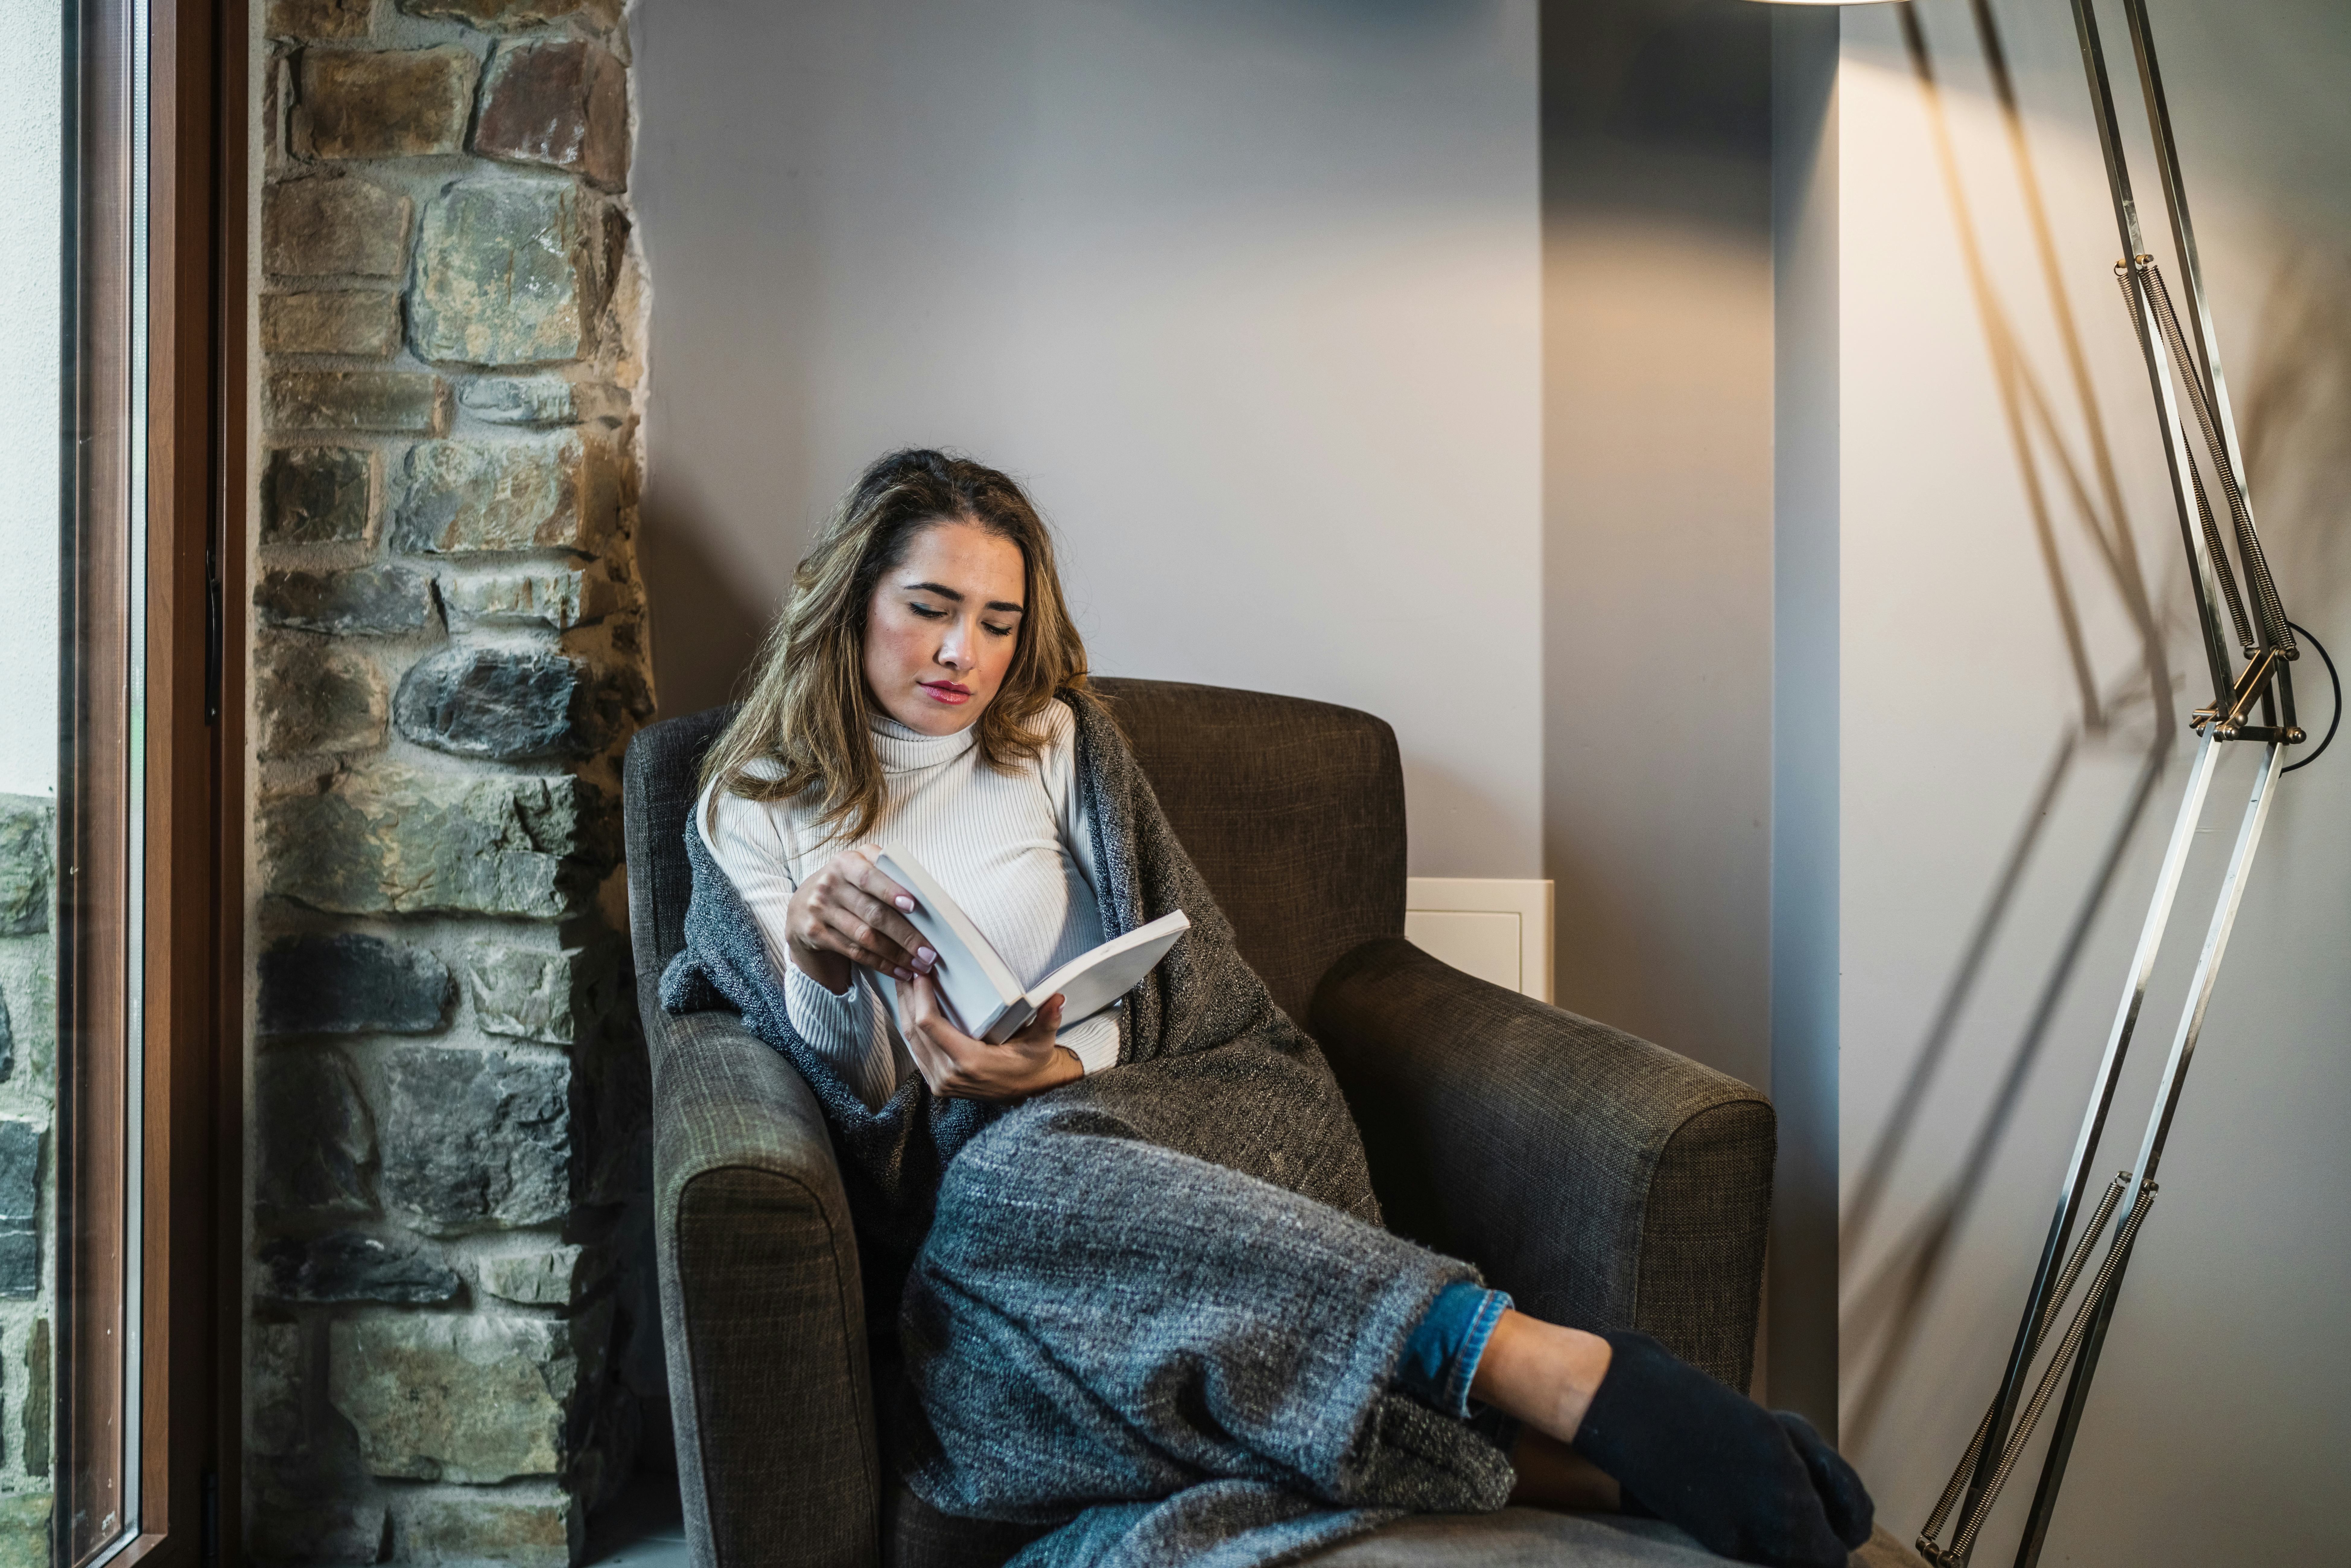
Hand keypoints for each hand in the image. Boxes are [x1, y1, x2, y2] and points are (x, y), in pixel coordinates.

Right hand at [783, 844, 937, 993]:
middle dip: (905, 935)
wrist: (802, 905)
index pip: (869, 877)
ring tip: (921, 965)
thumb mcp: (859, 867)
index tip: (914, 906)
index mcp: (845, 862)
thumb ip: (885, 871)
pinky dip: (881, 964)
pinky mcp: (816, 934)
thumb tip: (927, 891)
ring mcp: (820, 910)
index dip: (890, 891)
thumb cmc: (846, 885)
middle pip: (873, 913)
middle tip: (929, 952)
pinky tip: (901, 971)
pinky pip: (855, 952)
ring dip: (897, 955)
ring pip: (865, 937)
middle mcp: (829, 885)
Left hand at [897, 976, 1081, 1101]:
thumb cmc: (1032, 1065)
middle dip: (907, 997)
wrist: (1030, 1094)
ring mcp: (940, 1082)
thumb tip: (1057, 997)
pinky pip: (916, 1051)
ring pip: (910, 1041)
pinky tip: (910, 1007)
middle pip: (913, 1030)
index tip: (921, 973)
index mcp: (970, 1062)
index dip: (920, 996)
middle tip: (906, 968)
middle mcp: (949, 1075)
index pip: (930, 1025)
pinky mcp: (937, 1083)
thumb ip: (1048, 1020)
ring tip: (904, 983)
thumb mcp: (1042, 1043)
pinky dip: (910, 1028)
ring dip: (904, 1010)